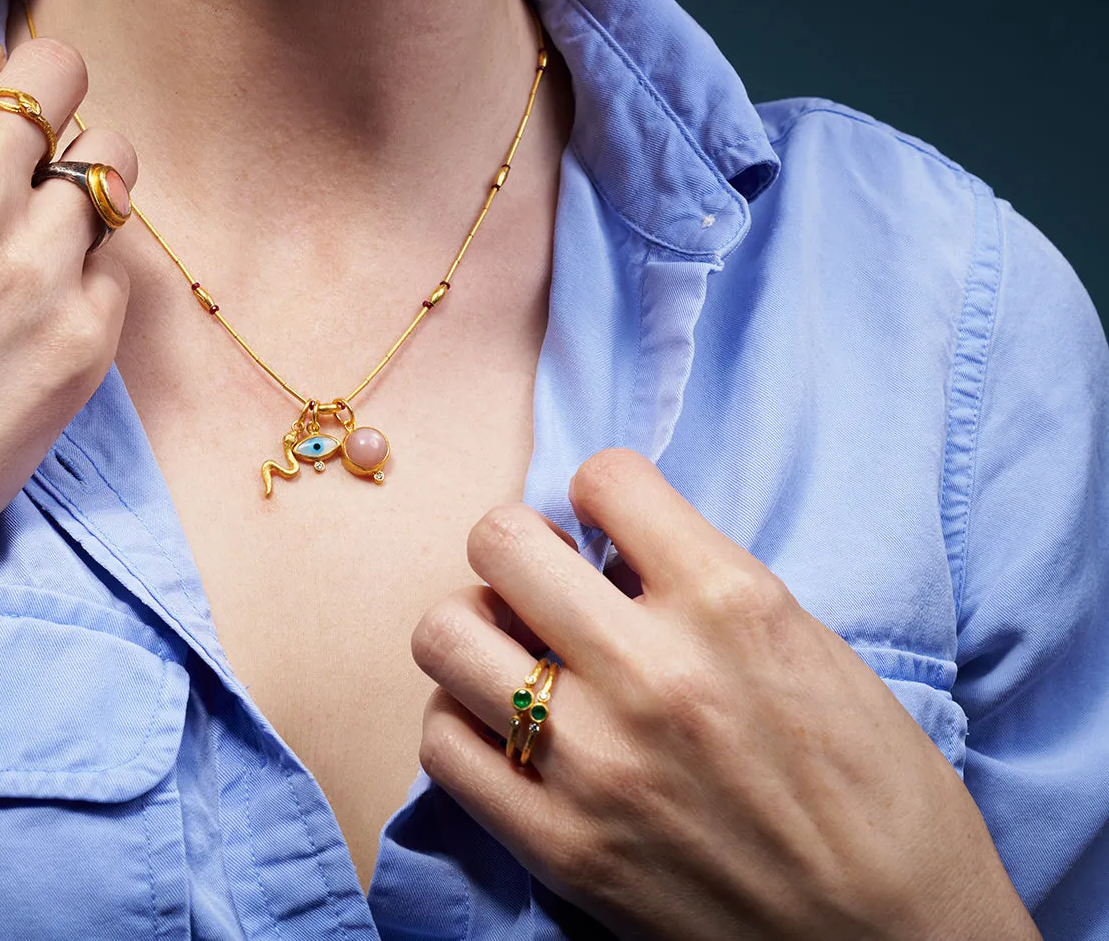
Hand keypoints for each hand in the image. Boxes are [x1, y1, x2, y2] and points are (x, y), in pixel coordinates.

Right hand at [0, 37, 136, 653]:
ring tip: (46, 248)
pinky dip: (90, 283)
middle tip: (41, 159)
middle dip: (52, 112)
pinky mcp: (84, 334)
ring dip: (85, 192)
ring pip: (110, 165)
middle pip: (60, 79)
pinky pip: (117, 269)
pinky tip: (43, 326)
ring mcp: (36, 261)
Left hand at [411, 449, 1037, 938]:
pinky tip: (509, 732)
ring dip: (476, 632)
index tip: (608, 526)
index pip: (606, 476)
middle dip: (518, 549)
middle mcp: (652, 670)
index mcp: (734, 605)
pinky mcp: (557, 844)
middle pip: (499, 541)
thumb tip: (609, 553)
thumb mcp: (815, 652)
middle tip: (545, 586)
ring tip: (517, 658)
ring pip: (444, 635)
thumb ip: (706, 589)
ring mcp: (594, 761)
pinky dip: (464, 723)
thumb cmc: (879, 798)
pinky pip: (443, 743)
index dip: (602, 494)